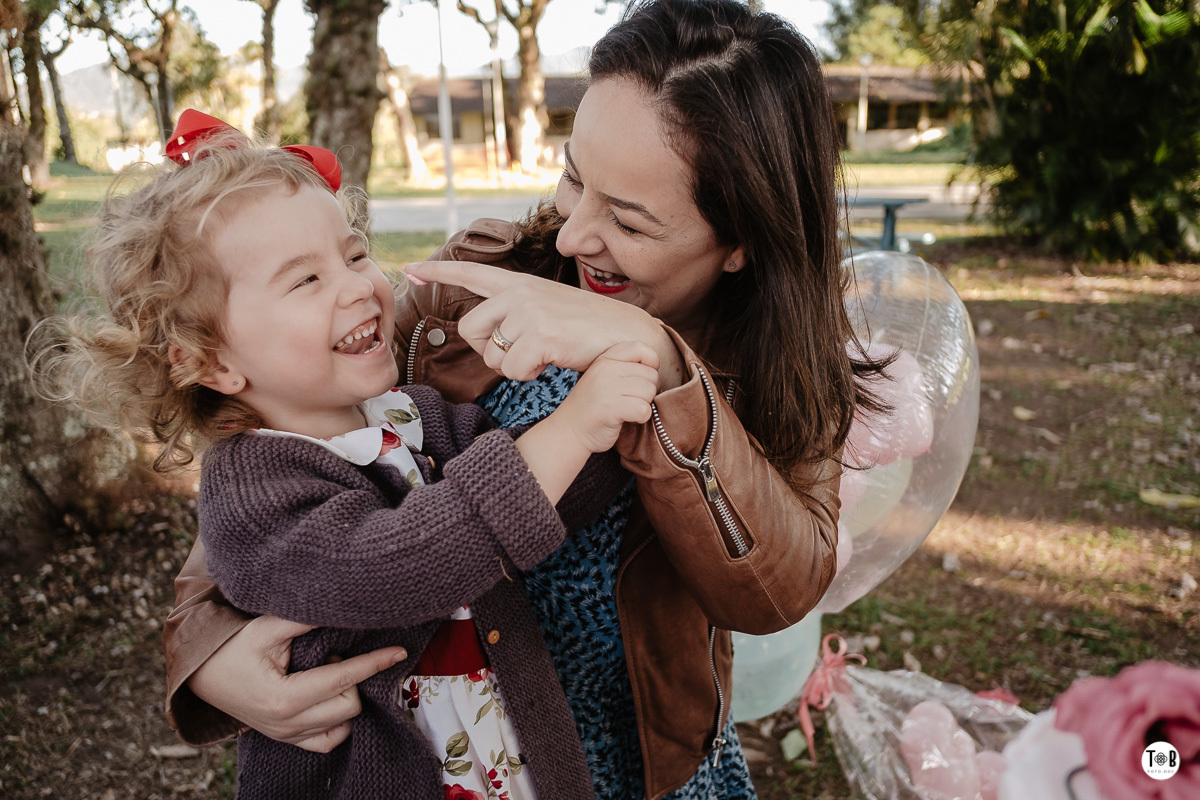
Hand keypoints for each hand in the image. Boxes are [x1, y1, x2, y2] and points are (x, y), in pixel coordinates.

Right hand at [188, 615, 406, 752]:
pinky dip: (338, 721)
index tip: (398, 652)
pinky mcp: (287, 739)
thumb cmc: (233, 647)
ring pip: (343, 725)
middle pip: (349, 705)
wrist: (200, 674)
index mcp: (283, 698)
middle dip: (351, 678)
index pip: (342, 680)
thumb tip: (346, 609)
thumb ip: (306, 620)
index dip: (373, 663)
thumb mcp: (267, 627)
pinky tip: (331, 695)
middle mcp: (286, 724)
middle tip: (329, 654)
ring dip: (345, 698)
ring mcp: (286, 736)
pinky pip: (328, 741)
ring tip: (324, 673)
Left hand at [403, 260, 686, 390]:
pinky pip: (512, 370)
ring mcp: (529, 311)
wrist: (627, 335)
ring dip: (513, 366)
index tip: (409, 270)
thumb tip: (484, 333)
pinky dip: (529, 375)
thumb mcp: (547, 309)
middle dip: (490, 351)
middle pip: (470, 330)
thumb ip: (515, 313)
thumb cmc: (586, 330)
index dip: (437, 272)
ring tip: (543, 354)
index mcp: (519, 284)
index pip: (470, 272)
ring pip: (491, 355)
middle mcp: (519, 291)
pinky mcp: (540, 334)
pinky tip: (552, 362)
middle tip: (522, 352)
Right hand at [555, 340, 659, 453]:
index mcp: (605, 359)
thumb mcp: (603, 378)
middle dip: (646, 391)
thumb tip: (656, 367)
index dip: (650, 365)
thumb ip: (624, 368)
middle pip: (651, 374)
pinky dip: (641, 418)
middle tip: (629, 400)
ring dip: (643, 405)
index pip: (641, 349)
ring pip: (649, 391)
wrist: (569, 432)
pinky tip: (628, 419)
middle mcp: (606, 369)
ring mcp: (607, 388)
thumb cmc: (592, 407)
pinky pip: (644, 409)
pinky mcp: (611, 408)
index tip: (641, 380)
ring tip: (626, 409)